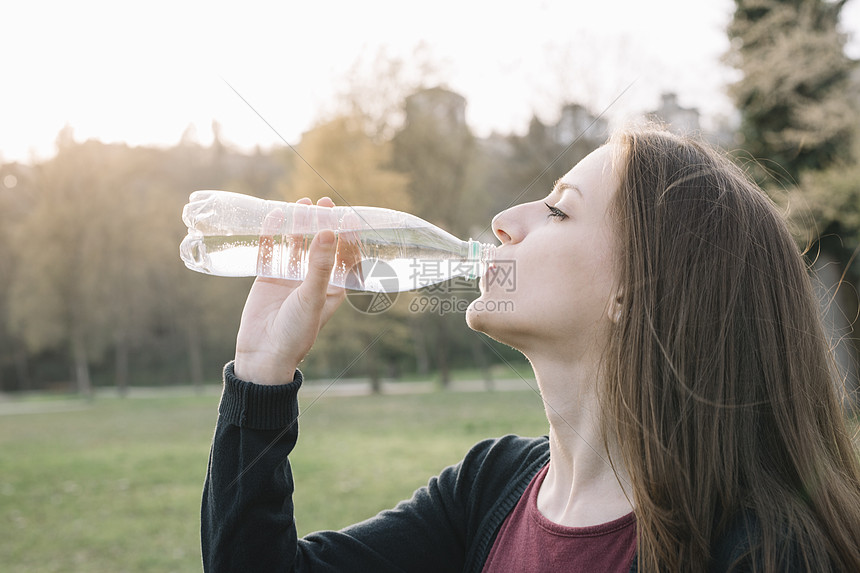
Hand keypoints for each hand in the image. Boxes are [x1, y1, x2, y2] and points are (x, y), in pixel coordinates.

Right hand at [233, 197, 346, 384]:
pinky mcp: (268, 278)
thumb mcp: (312, 297)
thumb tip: (328, 231)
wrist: (264, 354)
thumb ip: (319, 264)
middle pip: (320, 245)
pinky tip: (273, 216)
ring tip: (302, 202)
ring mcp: (290, 278)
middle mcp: (313, 280)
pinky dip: (272, 234)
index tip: (347, 215)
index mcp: (333, 288)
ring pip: (296, 244)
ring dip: (299, 224)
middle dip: (322, 223)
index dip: (347, 235)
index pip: (344, 256)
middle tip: (324, 202)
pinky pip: (271, 251)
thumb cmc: (296, 331)